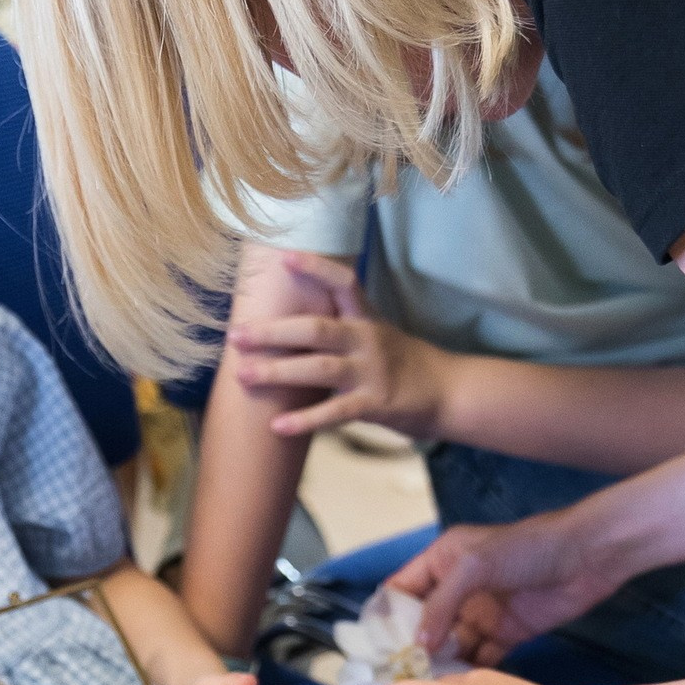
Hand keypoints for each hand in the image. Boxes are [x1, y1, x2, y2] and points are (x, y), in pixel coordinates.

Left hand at [227, 251, 450, 437]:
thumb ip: (341, 325)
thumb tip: (293, 318)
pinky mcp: (375, 403)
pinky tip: (278, 426)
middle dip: (273, 332)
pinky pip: (334, 412)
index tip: (285, 258)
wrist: (448, 393)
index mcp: (367, 317)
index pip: (344, 282)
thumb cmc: (404, 363)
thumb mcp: (377, 333)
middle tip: (236, 336)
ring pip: (319, 368)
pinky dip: (305, 420)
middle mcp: (368, 339)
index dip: (316, 268)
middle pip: (316, 328)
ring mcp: (371, 371)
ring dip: (278, 372)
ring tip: (244, 376)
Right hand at [392, 516, 630, 662]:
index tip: (373, 648)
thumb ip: (442, 603)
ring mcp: (482, 612)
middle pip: (424, 623)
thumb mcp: (475, 566)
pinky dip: (469, 671)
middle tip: (395, 677)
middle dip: (410, 648)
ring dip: (440, 664)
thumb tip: (418, 643)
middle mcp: (458, 588)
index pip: (402, 590)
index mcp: (443, 561)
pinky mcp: (508, 632)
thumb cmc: (529, 547)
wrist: (587, 556)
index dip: (386, 616)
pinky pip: (481, 656)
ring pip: (451, 644)